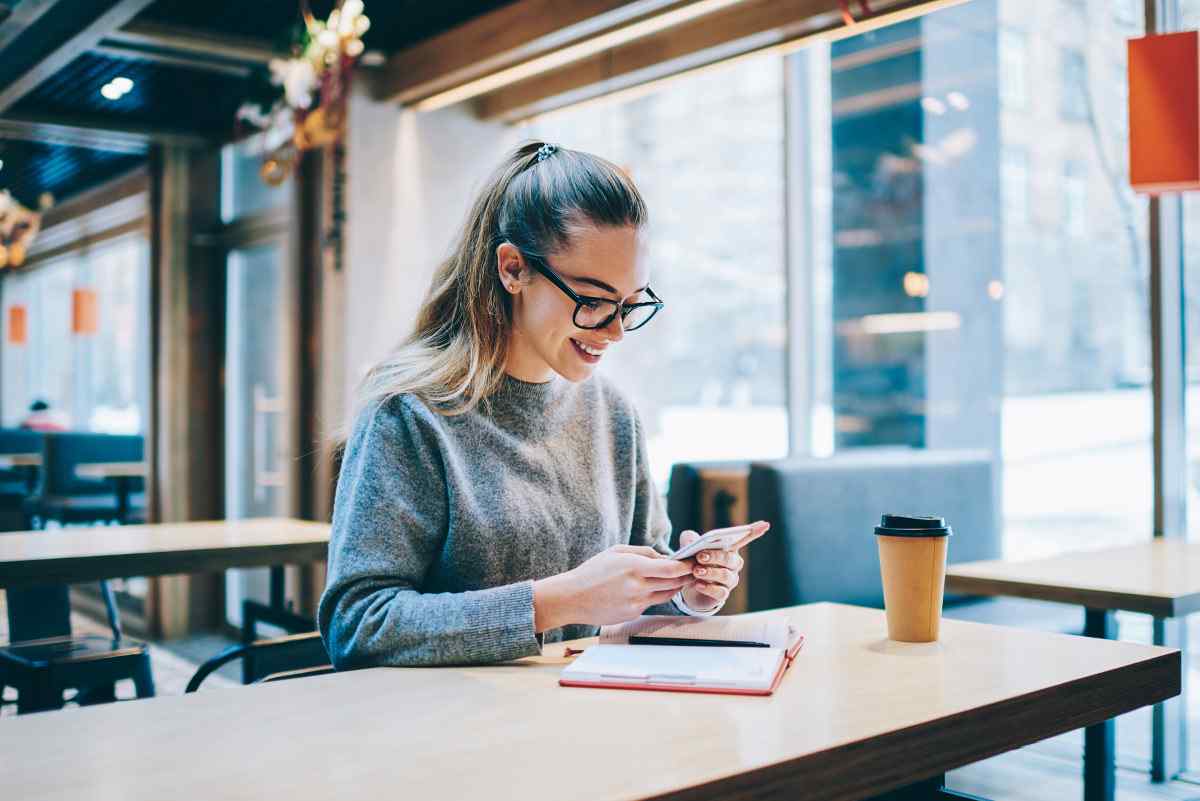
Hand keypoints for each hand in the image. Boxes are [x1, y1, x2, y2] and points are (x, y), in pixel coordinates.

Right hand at [533, 545, 693, 630]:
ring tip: (678, 578)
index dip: (686, 565)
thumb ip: (643, 552)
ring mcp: (636, 603)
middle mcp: (637, 586)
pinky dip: (656, 594)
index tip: (692, 561)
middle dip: (686, 576)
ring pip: (667, 594)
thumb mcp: (617, 551)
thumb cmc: (593, 571)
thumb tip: (664, 556)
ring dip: (675, 586)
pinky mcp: (633, 614)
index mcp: (633, 567)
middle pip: (674, 583)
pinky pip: (652, 602)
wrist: (573, 598)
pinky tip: (651, 588)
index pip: (671, 568)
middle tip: (693, 569)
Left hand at [679, 520, 769, 611]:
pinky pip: (720, 592)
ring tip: (696, 571)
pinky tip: (698, 584)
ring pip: (726, 576)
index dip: (754, 531)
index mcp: (729, 548)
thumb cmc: (693, 560)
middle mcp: (733, 564)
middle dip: (716, 556)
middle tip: (700, 556)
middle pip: (731, 559)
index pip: (744, 538)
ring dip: (710, 572)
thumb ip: (690, 540)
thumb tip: (692, 542)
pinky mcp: (722, 594)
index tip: (765, 524)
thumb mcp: (689, 547)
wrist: (687, 584)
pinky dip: (708, 588)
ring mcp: (730, 580)